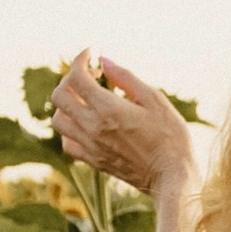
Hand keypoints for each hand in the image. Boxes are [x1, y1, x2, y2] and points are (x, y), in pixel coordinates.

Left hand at [51, 51, 200, 200]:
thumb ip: (126, 78)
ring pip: (58, 119)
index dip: (80, 59)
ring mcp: (90, 146)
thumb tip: (104, 61)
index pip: (76, 77)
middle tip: (90, 76)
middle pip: (59, 96)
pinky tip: (88, 124)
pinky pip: (67, 143)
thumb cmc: (171, 136)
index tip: (91, 54)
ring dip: (68, 104)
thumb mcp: (154, 99)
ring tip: (87, 99)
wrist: (172, 177)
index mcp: (108, 108)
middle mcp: (92, 127)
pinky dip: (71, 129)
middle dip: (70, 79)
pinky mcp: (93, 161)